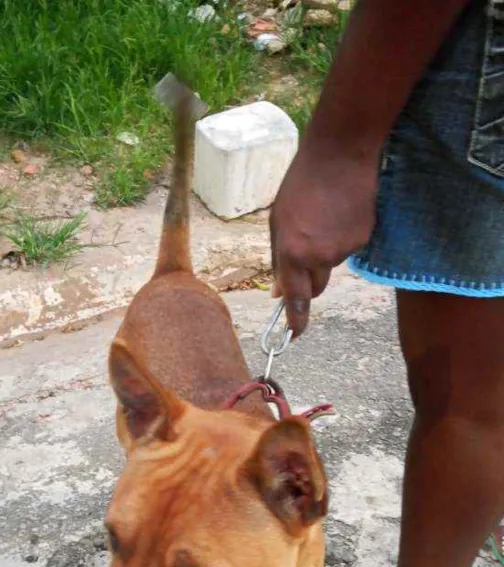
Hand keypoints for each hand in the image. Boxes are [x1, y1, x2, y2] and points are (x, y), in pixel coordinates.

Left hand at [270, 143, 378, 335]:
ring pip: (331, 266)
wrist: (342, 153)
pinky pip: (348, 250)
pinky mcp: (364, 239)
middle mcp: (320, 256)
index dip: (295, 321)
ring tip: (322, 217)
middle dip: (308, 280)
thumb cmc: (302, 184)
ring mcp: (345, 249)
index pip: (296, 299)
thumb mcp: (278, 221)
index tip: (294, 336)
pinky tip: (339, 212)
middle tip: (305, 249)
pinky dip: (342, 237)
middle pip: (315, 288)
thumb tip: (278, 294)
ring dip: (324, 252)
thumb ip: (280, 260)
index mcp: (293, 252)